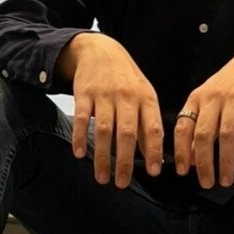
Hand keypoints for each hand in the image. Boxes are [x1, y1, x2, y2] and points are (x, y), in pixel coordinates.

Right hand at [60, 34, 163, 187]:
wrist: (100, 49)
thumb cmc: (126, 79)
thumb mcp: (144, 97)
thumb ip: (148, 126)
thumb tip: (154, 159)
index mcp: (146, 99)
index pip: (153, 128)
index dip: (154, 151)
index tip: (153, 172)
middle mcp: (127, 97)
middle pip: (127, 134)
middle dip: (125, 161)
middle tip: (122, 183)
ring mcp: (104, 94)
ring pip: (104, 130)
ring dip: (102, 156)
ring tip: (102, 177)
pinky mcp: (84, 92)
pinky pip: (81, 118)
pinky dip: (79, 137)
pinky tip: (79, 154)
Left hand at [174, 38, 233, 187]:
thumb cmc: (231, 85)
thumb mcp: (210, 101)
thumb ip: (199, 127)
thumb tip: (191, 159)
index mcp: (197, 99)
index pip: (183, 127)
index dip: (181, 151)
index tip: (183, 172)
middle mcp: (213, 98)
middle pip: (204, 135)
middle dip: (204, 163)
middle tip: (207, 184)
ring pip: (226, 133)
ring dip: (225, 160)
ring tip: (226, 179)